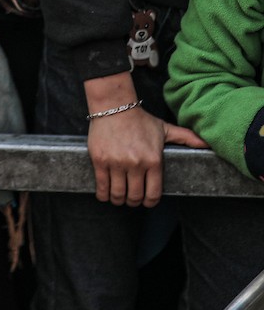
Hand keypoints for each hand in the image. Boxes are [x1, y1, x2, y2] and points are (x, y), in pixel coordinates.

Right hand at [84, 72, 206, 205]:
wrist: (113, 106)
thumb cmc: (140, 119)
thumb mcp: (165, 129)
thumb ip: (187, 138)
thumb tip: (208, 145)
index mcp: (154, 160)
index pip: (154, 193)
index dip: (150, 202)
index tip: (146, 201)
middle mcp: (136, 164)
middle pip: (135, 196)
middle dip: (134, 202)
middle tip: (131, 200)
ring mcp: (117, 163)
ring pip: (118, 194)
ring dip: (118, 200)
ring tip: (118, 197)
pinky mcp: (100, 160)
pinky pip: (102, 185)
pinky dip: (103, 194)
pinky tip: (104, 194)